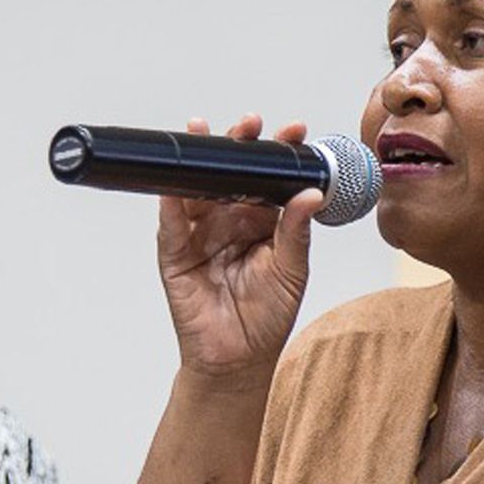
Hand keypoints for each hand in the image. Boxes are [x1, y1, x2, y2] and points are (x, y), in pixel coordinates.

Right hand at [158, 115, 323, 379]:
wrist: (240, 359)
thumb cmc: (268, 316)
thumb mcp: (292, 270)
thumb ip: (296, 232)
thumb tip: (312, 193)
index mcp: (260, 219)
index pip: (267, 177)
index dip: (278, 153)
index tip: (295, 131)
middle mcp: (228, 219)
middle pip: (229, 173)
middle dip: (237, 144)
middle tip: (250, 123)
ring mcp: (199, 234)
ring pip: (196, 189)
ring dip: (198, 161)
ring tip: (203, 131)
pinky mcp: (175, 255)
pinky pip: (171, 226)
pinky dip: (171, 204)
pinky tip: (175, 185)